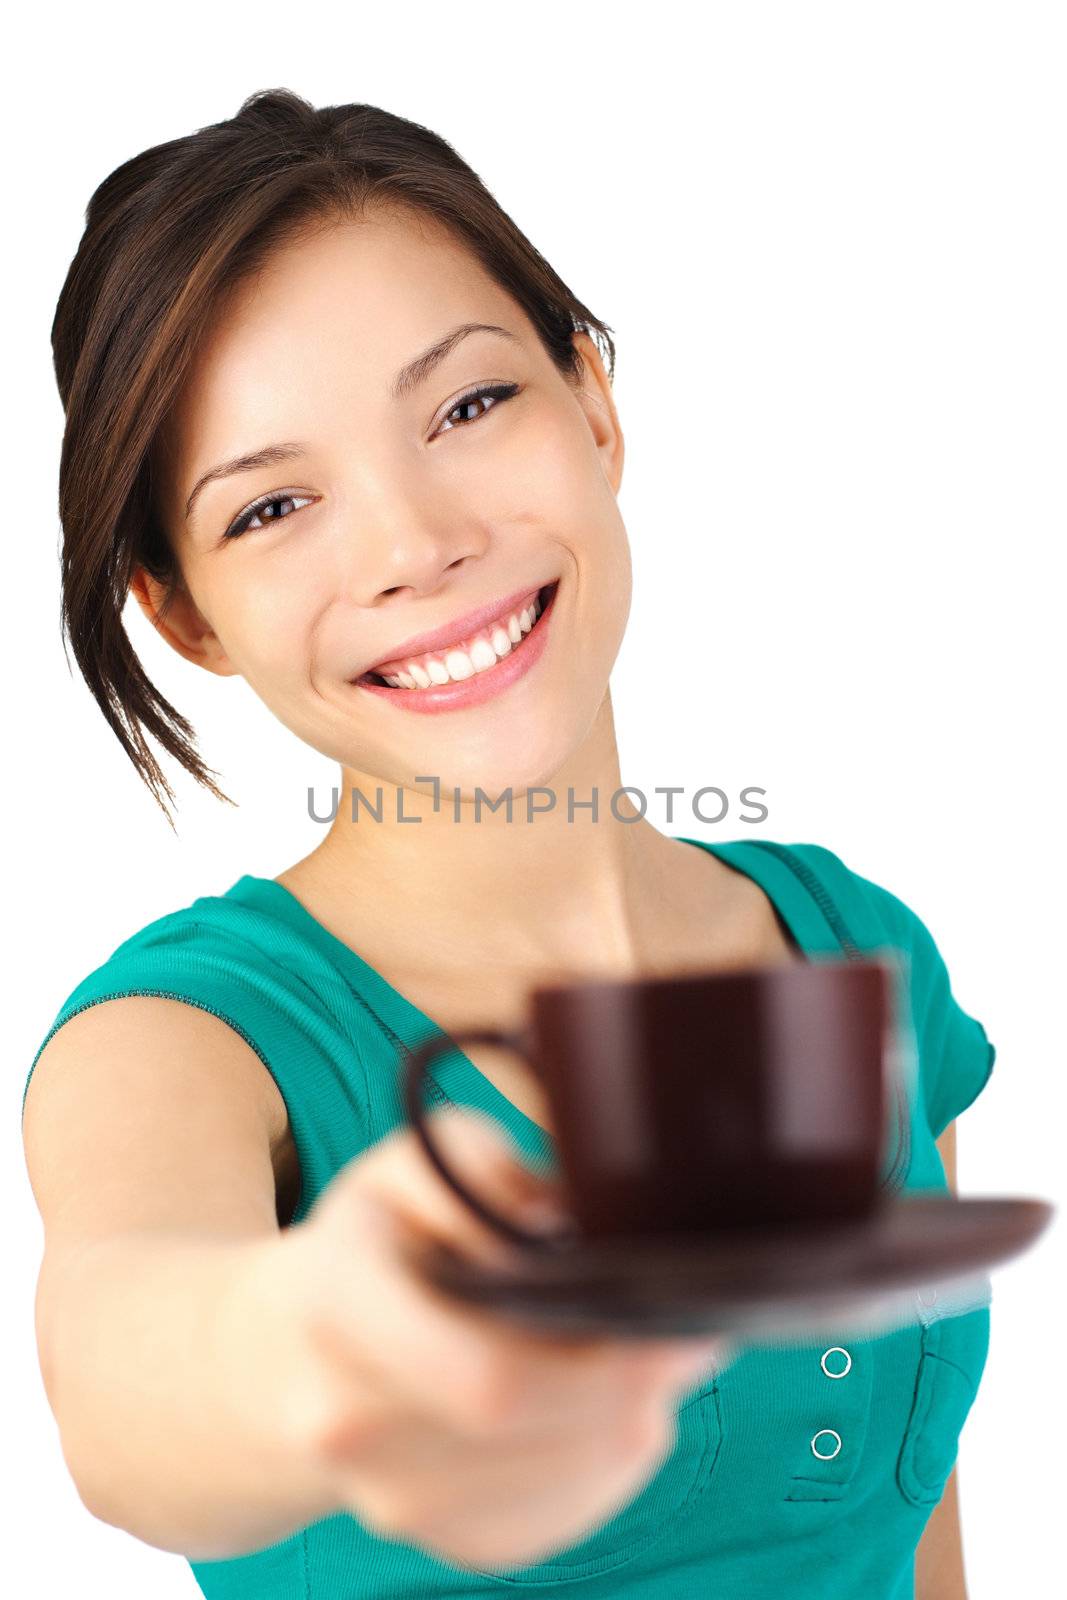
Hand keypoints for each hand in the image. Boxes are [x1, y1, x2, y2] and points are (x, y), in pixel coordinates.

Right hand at [280, 1107, 732, 1568]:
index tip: (674, 1311)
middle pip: (540, 1429)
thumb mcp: (415, 1164)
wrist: (294, 1351)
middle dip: (636, 1382)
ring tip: (657, 1356)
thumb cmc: (379, 1240)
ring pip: (569, 1481)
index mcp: (337, 1305)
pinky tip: (617, 1406)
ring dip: (635, 1421)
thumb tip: (568, 1230)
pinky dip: (611, 1462)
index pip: (487, 1375)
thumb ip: (487, 1178)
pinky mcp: (452, 1543)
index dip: (601, 1357)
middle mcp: (347, 1424)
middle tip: (694, 1330)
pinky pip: (565, 1517)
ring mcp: (394, 1502)